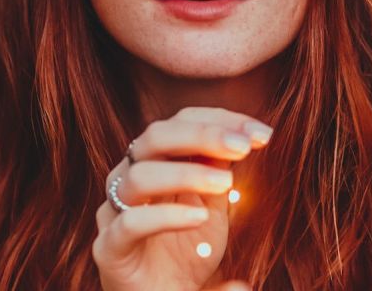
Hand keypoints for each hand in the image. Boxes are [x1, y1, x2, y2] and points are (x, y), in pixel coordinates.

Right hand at [92, 107, 272, 290]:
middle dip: (202, 135)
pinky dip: (165, 216)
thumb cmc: (187, 250)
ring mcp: (115, 213)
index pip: (180, 122)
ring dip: (187, 174)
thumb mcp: (213, 206)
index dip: (219, 120)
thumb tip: (248, 135)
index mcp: (154, 163)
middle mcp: (130, 180)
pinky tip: (199, 218)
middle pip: (154, 137)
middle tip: (243, 146)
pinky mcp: (110, 249)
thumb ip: (221, 172)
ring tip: (225, 183)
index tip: (262, 133)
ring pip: (139, 176)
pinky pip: (130, 224)